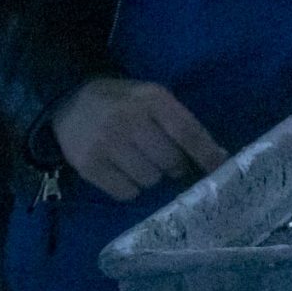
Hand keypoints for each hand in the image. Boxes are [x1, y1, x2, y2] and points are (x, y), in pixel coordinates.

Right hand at [48, 77, 226, 201]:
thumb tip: (217, 156)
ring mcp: (106, 144)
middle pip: (170, 161)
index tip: (219, 168)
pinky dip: (131, 187)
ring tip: (141, 162)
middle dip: (176, 166)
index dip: (206, 153)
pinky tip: (124, 172)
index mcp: (151, 99)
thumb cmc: (123, 102)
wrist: (71, 101)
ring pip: (150, 179)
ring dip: (152, 176)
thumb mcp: (153, 98)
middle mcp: (128, 120)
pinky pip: (126, 192)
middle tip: (168, 161)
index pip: (187, 131)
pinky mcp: (89, 166)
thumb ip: (181, 122)